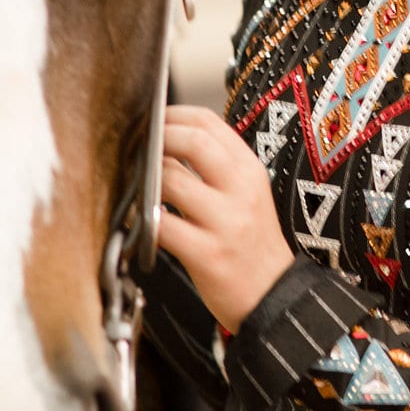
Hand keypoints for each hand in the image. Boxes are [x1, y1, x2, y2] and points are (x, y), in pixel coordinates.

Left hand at [157, 105, 295, 331]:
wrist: (274, 295)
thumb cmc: (250, 244)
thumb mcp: (245, 195)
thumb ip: (214, 167)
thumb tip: (163, 141)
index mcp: (249, 170)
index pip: (207, 122)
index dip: (171, 114)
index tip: (151, 122)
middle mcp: (241, 190)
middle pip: (191, 141)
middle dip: (155, 139)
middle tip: (137, 149)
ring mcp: (226, 222)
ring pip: (170, 180)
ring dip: (143, 180)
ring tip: (136, 187)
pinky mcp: (208, 254)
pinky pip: (163, 226)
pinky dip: (143, 220)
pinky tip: (139, 221)